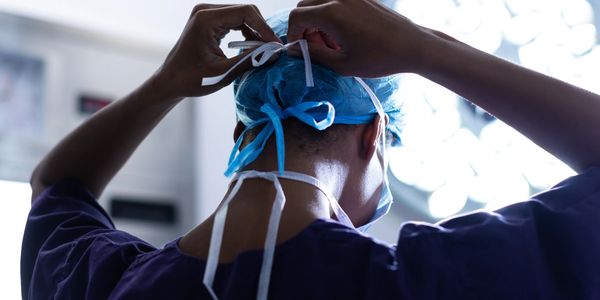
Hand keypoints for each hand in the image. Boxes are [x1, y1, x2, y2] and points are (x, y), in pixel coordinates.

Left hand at [153, 4, 279, 99]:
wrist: (170, 81)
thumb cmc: (191, 79)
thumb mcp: (223, 73)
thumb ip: (249, 61)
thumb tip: (274, 54)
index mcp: (207, 19)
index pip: (245, 12)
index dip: (264, 27)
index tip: (275, 45)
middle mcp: (206, 11)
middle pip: (245, 11)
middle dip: (261, 29)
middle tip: (272, 49)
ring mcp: (206, 14)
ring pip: (242, 15)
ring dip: (255, 31)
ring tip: (263, 50)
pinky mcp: (208, 20)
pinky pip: (234, 20)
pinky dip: (246, 32)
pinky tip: (251, 47)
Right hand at [288, 0, 431, 76]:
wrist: (412, 46)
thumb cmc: (379, 58)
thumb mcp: (341, 63)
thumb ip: (313, 55)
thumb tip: (294, 51)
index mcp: (331, 12)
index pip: (296, 17)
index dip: (292, 35)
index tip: (299, 50)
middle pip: (305, 6)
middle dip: (304, 28)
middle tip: (316, 48)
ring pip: (319, 3)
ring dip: (317, 22)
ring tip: (331, 45)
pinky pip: (336, 2)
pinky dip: (331, 16)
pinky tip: (344, 37)